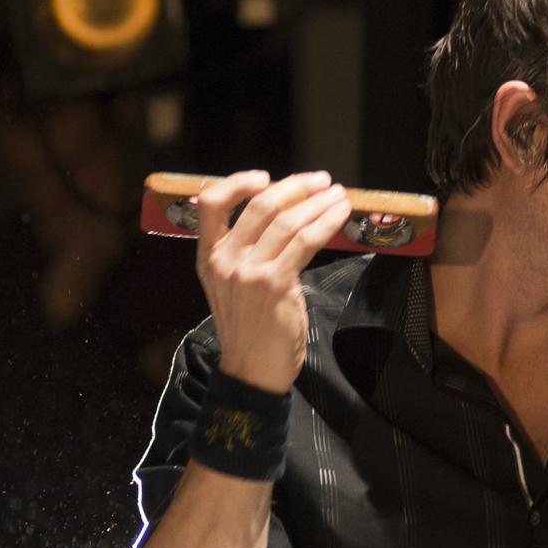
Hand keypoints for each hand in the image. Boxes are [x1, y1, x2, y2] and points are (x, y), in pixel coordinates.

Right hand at [192, 169, 353, 390]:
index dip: (237, 183)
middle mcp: (225, 260)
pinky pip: (305, 242)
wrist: (251, 371)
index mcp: (208, 256)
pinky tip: (339, 216)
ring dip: (318, 203)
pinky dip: (326, 224)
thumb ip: (244, 252)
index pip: (210, 203)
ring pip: (288, 221)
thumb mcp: (231, 285)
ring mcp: (249, 272)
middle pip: (260, 206)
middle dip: (297, 187)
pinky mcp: (275, 284)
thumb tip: (281, 216)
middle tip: (322, 181)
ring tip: (338, 196)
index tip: (264, 177)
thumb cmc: (248, 329)